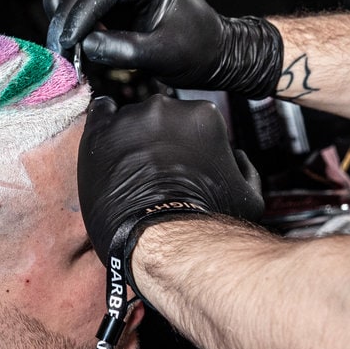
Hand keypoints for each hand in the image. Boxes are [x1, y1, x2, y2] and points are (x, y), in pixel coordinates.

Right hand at [43, 0, 281, 97]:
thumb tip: (86, 45)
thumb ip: (125, 49)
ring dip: (60, 6)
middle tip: (58, 48)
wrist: (209, 51)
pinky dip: (66, 9)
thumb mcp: (163, 55)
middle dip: (67, 14)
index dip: (82, 11)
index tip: (69, 39)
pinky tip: (67, 34)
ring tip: (59, 40)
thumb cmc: (195, 49)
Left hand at [78, 96, 264, 280]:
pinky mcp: (100, 131)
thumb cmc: (205, 222)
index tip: (181, 162)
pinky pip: (100, 112)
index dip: (188, 144)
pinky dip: (104, 125)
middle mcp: (167, 108)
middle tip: (157, 169)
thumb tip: (238, 157)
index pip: (194, 121)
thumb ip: (246, 169)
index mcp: (204, 116)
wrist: (164, 240)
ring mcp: (131, 117)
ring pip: (132, 118)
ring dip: (132, 137)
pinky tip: (109, 145)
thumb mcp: (249, 198)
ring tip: (131, 170)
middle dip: (160, 139)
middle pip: (163, 117)